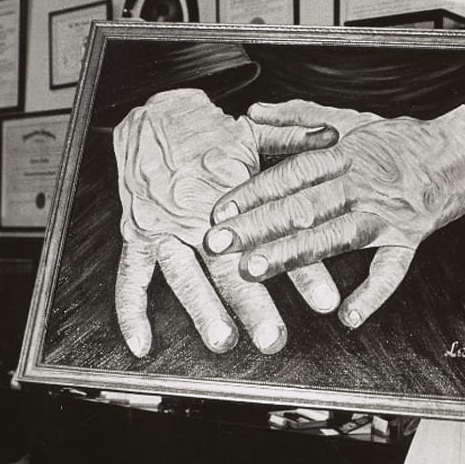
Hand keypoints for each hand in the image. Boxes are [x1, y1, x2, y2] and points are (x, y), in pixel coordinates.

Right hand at [112, 89, 340, 356]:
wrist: (152, 117)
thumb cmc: (210, 132)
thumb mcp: (255, 130)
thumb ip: (295, 139)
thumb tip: (335, 137)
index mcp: (231, 193)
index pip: (273, 236)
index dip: (302, 270)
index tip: (327, 301)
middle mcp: (197, 215)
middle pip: (228, 265)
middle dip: (252, 304)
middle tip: (275, 338)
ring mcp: (163, 229)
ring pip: (183, 275)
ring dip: (202, 309)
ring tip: (224, 340)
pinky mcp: (136, 237)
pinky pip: (129, 278)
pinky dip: (131, 313)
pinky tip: (143, 345)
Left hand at [204, 103, 464, 327]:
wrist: (459, 151)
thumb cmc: (398, 138)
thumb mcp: (349, 119)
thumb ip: (298, 117)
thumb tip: (254, 112)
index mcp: (342, 154)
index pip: (290, 174)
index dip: (252, 193)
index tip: (218, 212)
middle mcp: (360, 183)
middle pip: (303, 206)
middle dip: (257, 226)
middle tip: (218, 244)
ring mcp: (385, 214)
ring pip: (334, 236)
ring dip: (293, 255)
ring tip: (255, 270)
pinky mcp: (409, 238)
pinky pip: (391, 271)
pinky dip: (372, 296)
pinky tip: (347, 318)